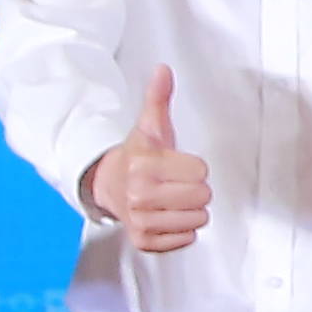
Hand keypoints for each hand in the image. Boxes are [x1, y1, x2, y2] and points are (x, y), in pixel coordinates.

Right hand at [86, 62, 210, 255]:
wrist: (108, 185)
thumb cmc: (137, 157)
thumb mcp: (149, 126)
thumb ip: (158, 98)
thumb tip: (163, 70)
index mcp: (143, 166)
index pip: (201, 170)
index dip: (192, 166)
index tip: (175, 164)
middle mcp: (139, 196)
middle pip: (203, 196)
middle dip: (194, 188)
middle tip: (175, 182)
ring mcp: (141, 221)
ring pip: (198, 219)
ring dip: (190, 209)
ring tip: (171, 198)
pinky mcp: (144, 241)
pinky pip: (186, 239)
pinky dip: (181, 230)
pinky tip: (167, 215)